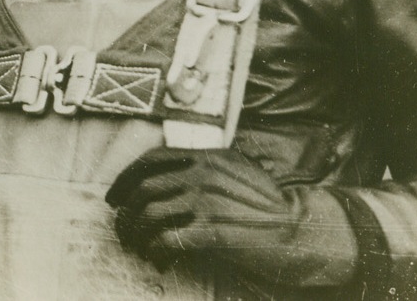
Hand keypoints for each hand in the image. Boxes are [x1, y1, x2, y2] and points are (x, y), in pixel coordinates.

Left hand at [106, 146, 357, 286]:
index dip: (126, 177)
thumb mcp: (236, 171)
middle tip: (122, 228)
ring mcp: (206, 201)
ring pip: (149, 214)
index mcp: (207, 156)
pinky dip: (155, 252)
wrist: (301, 230)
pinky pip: (166, 240)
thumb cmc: (267, 205)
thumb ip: (203, 167)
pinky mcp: (212, 231)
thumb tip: (161, 179)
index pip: (152, 159)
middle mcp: (203, 174)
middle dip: (125, 211)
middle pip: (144, 188)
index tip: (115, 196)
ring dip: (135, 234)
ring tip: (137, 247)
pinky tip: (158, 260)